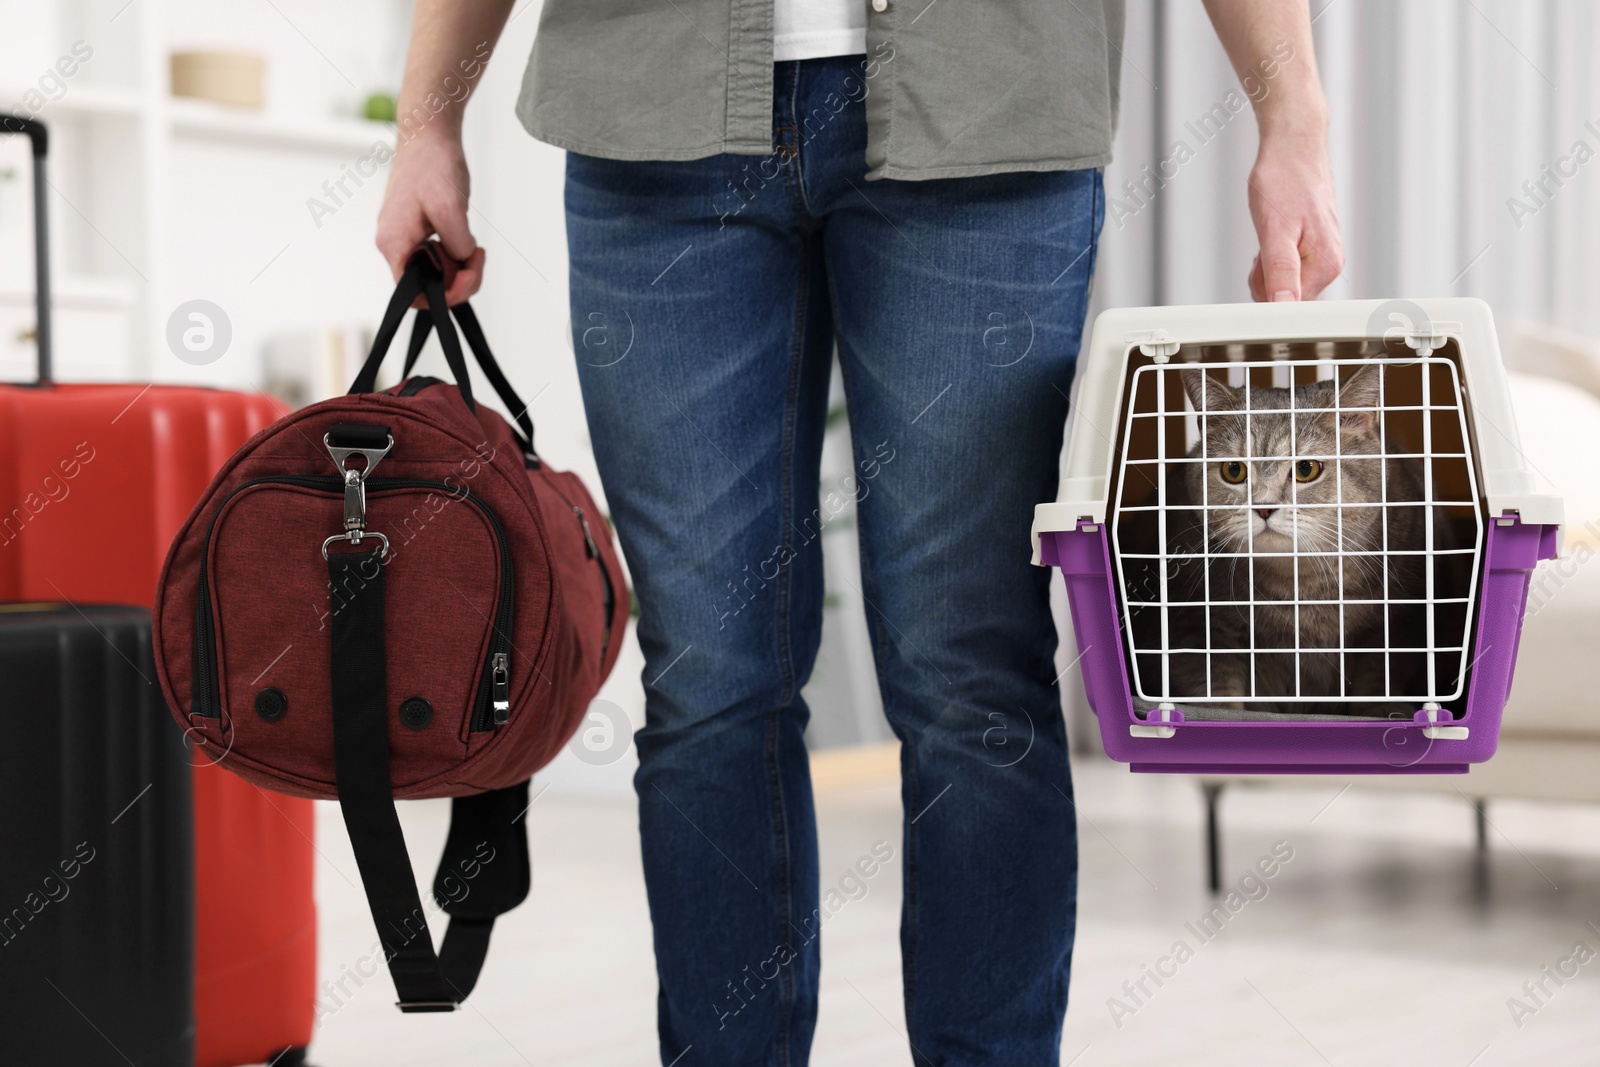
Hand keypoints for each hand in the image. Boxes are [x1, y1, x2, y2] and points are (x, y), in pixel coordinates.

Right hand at [376, 133, 484, 305]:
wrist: (427, 134)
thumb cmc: (432, 163)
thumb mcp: (450, 207)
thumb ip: (457, 242)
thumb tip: (462, 261)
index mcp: (394, 243)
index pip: (412, 293)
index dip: (444, 294)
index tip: (467, 275)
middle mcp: (395, 243)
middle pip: (427, 285)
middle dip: (459, 279)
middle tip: (478, 258)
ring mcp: (406, 237)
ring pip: (435, 271)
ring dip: (460, 267)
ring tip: (476, 249)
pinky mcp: (418, 229)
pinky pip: (438, 255)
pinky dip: (457, 253)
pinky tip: (468, 241)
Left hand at [1245, 132, 1342, 301]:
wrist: (1292, 147)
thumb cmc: (1284, 181)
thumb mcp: (1274, 231)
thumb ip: (1280, 273)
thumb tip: (1285, 307)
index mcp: (1327, 265)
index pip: (1292, 308)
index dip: (1266, 295)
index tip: (1259, 272)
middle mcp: (1330, 263)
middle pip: (1285, 297)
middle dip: (1264, 278)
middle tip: (1264, 246)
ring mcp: (1322, 255)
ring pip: (1281, 282)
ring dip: (1266, 266)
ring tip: (1271, 234)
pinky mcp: (1312, 247)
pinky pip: (1284, 266)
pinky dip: (1270, 255)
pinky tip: (1274, 233)